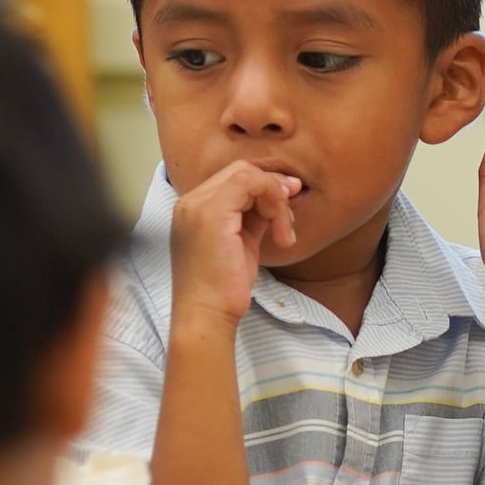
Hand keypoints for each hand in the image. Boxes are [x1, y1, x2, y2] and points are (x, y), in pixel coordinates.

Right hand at [166, 159, 301, 329]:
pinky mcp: (212, 213)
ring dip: (276, 199)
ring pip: (247, 175)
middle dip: (274, 186)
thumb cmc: (222, 289)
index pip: (233, 178)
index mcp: (194, 208)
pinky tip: (280, 232)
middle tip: (294, 206)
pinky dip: (274, 202)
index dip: (266, 184)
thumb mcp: (242, 243)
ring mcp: (198, 205)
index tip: (289, 200)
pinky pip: (250, 185)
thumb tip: (279, 197)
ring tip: (284, 231)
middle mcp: (191, 202)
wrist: (206, 314)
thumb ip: (254, 217)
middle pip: (240, 170)